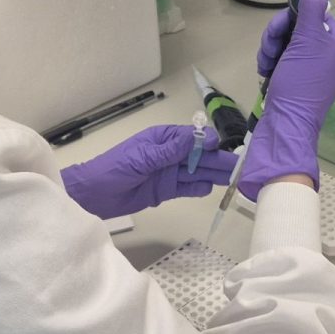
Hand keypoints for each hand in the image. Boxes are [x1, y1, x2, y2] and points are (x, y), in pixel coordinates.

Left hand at [61, 125, 237, 219]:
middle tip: (241, 168)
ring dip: (214, 174)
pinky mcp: (166, 191)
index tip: (224, 149)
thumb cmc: (114, 169)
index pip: (193, 138)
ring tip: (235, 179)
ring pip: (197, 172)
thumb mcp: (144, 157)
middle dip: (219, 160)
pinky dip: (200, 188)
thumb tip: (203, 138)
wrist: (93, 195)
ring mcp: (169, 173)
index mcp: (163, 139)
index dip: (210, 143)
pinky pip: (188, 188)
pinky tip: (213, 188)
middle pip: (200, 156)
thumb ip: (173, 150)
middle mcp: (169, 154)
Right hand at [239, 0, 334, 200]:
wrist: (287, 123)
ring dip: (271, 49)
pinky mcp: (300, 81)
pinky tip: (266, 72)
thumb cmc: (300, 82)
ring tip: (265, 64)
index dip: (293, 20)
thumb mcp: (306, 41)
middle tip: (268, 50)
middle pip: (300, 29)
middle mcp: (331, 55)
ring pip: (288, 43)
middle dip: (278, 36)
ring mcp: (316, 70)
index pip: (316, 16)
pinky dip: (273, 62)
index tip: (278, 32)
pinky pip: (285, 59)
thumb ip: (312, 11)